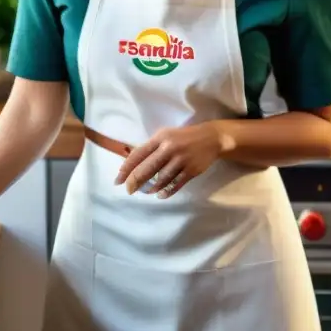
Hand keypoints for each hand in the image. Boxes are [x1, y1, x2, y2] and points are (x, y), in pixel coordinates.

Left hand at [115, 121, 229, 197]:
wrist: (211, 138)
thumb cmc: (183, 137)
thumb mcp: (165, 136)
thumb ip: (151, 148)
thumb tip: (133, 165)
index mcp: (160, 138)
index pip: (138, 154)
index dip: (126, 168)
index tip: (118, 179)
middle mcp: (169, 149)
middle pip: (147, 169)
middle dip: (135, 181)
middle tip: (129, 190)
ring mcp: (181, 160)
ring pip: (161, 179)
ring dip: (151, 188)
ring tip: (146, 192)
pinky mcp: (191, 171)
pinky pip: (175, 185)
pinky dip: (166, 192)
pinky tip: (160, 195)